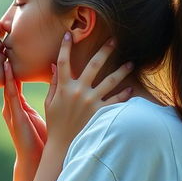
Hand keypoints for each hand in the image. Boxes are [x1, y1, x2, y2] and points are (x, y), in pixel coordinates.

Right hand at [2, 60, 45, 162]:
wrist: (36, 160)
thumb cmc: (42, 139)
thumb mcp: (45, 113)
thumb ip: (50, 94)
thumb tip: (57, 75)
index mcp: (19, 106)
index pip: (16, 83)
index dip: (14, 69)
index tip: (13, 53)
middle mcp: (13, 108)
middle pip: (10, 83)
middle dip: (7, 68)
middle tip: (4, 50)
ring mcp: (12, 113)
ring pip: (9, 89)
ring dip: (6, 75)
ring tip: (4, 59)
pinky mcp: (16, 118)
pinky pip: (12, 99)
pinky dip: (9, 86)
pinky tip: (8, 76)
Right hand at [44, 33, 133, 148]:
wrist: (63, 146)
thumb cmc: (56, 124)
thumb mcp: (50, 103)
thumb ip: (53, 83)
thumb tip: (54, 65)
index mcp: (64, 88)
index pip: (63, 62)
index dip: (65, 47)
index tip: (69, 35)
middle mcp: (78, 91)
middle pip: (93, 65)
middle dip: (104, 50)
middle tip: (114, 40)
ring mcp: (90, 101)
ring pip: (110, 80)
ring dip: (121, 70)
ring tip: (130, 63)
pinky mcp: (100, 112)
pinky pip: (116, 100)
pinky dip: (124, 94)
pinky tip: (131, 89)